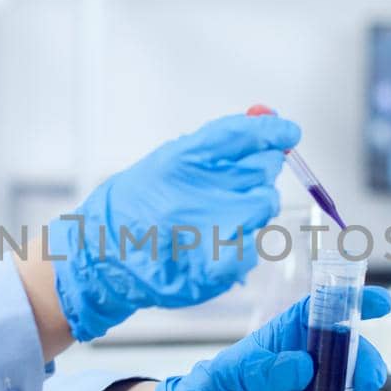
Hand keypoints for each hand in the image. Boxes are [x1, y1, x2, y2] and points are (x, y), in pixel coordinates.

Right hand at [49, 114, 300, 341]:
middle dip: (260, 173)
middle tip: (239, 183)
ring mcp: (206, 233)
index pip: (241, 135)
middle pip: (262, 171)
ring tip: (222, 217)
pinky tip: (220, 244)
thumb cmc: (137, 206)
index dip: (271, 132)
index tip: (288, 133)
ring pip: (264, 206)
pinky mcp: (214, 268)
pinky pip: (253, 247)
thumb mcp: (169, 162)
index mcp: (180, 161)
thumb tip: (266, 122)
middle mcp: (195, 194)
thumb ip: (216, 145)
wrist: (102, 256)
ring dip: (253, 209)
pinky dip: (243, 244)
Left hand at [155, 285, 390, 390]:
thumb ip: (261, 370)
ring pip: (348, 390)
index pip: (321, 313)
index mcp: (282, 342)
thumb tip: (301, 365)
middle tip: (367, 375)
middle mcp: (301, 367)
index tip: (379, 301)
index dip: (351, 303)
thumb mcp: (226, 376)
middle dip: (363, 360)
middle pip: (345, 354)